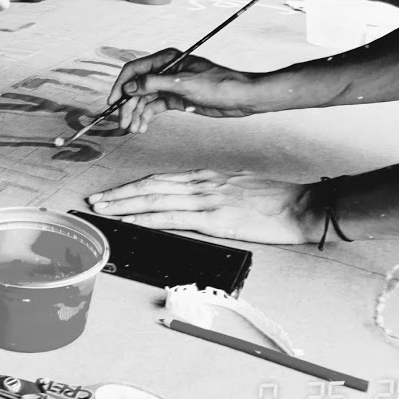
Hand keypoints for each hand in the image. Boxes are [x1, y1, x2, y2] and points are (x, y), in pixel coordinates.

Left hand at [87, 170, 321, 243]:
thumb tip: (194, 202)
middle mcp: (201, 184)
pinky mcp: (214, 219)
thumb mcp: (239, 187)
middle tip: (96, 200)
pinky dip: (148, 219)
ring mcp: (206, 200)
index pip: (161, 180)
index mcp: (207, 176)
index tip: (114, 192)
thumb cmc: (277, 199)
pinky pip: (173, 218)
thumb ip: (214, 192)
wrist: (302, 206)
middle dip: (120, 194)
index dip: (134, 186)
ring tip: (103, 210)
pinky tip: (132, 222)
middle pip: (150, 187)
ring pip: (155, 200)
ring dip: (125, 205)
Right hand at [107, 49, 266, 132]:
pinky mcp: (176, 99)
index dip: (121, 85)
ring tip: (134, 129)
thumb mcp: (182, 84)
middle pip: (137, 87)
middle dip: (129, 105)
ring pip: (145, 100)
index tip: (113, 101)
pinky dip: (147, 117)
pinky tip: (143, 127)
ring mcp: (170, 86)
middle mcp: (165, 71)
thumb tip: (129, 86)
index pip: (134, 70)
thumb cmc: (217, 85)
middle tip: (124, 123)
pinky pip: (155, 107)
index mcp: (166, 59)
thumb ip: (153, 84)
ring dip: (137, 114)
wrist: (240, 97)